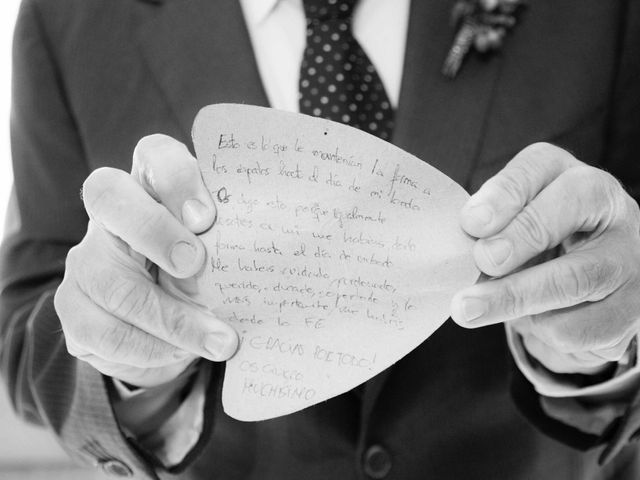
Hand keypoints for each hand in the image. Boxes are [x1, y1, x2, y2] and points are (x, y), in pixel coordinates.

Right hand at [54, 135, 236, 387]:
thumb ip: (232, 245)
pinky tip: (181, 353)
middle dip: (154, 230)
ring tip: (220, 341)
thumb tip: (273, 264)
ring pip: (111, 281)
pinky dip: (150, 348)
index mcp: (153, 185)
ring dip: (171, 318)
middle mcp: (111, 214)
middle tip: (197, 267)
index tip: (207, 218)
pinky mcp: (74, 308)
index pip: (155, 154)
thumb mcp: (220, 253)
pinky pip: (103, 332)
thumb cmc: (201, 273)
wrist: (158, 323)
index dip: (177, 179)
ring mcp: (85, 259)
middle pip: (109, 195)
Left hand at [451, 143, 639, 374]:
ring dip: (513, 299)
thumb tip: (465, 252)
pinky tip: (533, 319)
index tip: (472, 223)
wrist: (587, 293)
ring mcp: (629, 256)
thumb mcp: (511, 227)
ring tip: (472, 309)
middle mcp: (609, 207)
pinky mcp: (632, 307)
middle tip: (481, 262)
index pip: (540, 166)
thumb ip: (490, 231)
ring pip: (573, 279)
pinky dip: (542, 329)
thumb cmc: (536, 249)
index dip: (504, 194)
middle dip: (516, 241)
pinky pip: (579, 326)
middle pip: (565, 214)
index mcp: (569, 176)